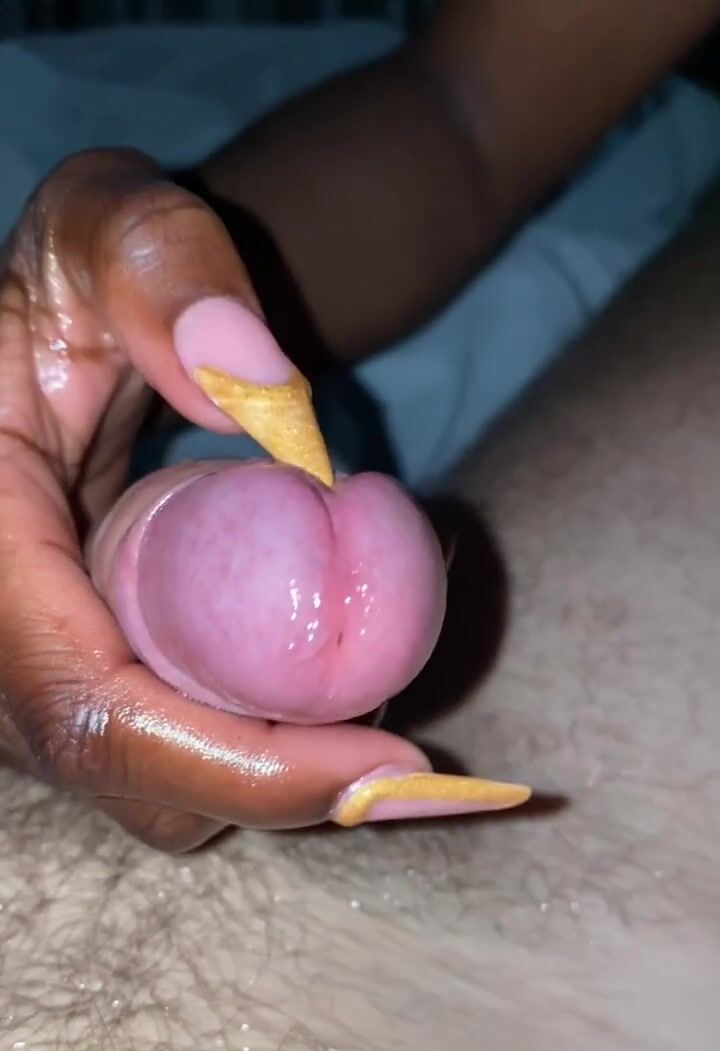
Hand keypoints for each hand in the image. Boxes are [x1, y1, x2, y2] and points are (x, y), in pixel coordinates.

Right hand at [0, 148, 526, 851]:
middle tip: (411, 732)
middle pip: (137, 783)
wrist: (64, 333)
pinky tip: (335, 684)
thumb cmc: (83, 271)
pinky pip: (176, 757)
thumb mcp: (104, 222)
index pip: (88, 715)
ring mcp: (29, 680)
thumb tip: (252, 385)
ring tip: (375, 689)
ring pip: (161, 789)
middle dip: (281, 782)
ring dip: (281, 771)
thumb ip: (158, 260)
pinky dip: (265, 747)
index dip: (240, 765)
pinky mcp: (80, 685)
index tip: (389, 760)